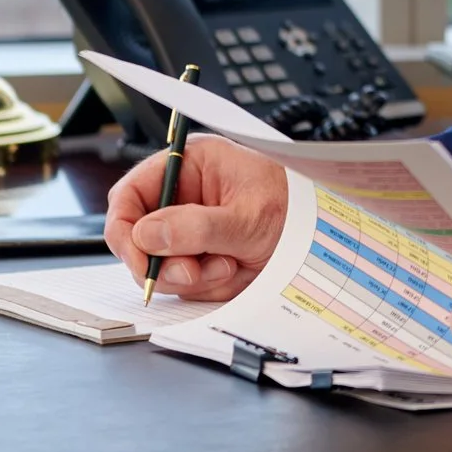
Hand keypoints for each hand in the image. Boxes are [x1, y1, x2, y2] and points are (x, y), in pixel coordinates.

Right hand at [103, 137, 288, 300]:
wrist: (325, 237)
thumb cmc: (294, 208)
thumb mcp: (247, 218)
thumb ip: (197, 227)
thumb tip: (148, 234)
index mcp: (189, 166)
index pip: (129, 195)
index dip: (125, 229)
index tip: (139, 258)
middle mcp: (183, 196)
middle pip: (138, 238)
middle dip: (164, 262)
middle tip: (193, 272)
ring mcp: (189, 229)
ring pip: (161, 266)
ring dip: (194, 276)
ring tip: (231, 264)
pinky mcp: (200, 255)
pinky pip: (185, 283)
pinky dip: (208, 285)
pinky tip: (235, 270)